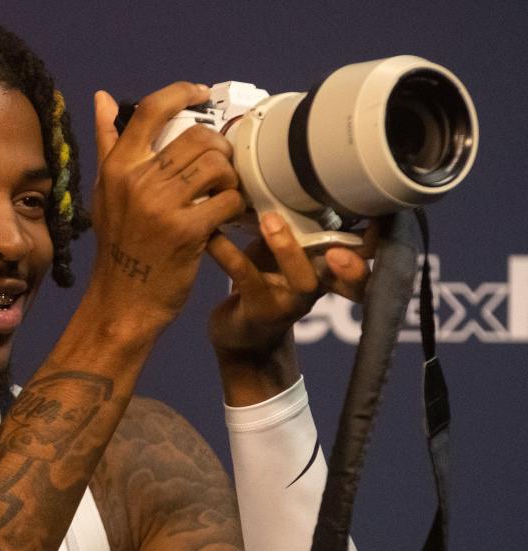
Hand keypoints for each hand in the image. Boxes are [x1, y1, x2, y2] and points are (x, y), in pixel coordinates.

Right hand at [89, 83, 245, 335]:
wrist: (124, 301)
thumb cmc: (119, 246)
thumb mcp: (104, 193)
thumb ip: (107, 144)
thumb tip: (102, 98)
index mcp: (118, 167)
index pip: (152, 109)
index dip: (182, 93)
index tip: (201, 94)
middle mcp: (137, 181)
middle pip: (198, 136)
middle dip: (219, 148)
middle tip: (221, 168)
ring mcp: (162, 206)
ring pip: (218, 165)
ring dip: (230, 178)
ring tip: (222, 194)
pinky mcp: (187, 231)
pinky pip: (228, 200)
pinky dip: (235, 206)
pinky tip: (225, 217)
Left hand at [207, 212, 372, 356]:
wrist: (238, 335)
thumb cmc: (264, 283)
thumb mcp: (283, 252)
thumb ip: (296, 223)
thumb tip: (292, 168)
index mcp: (330, 269)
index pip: (365, 254)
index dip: (380, 239)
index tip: (384, 216)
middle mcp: (318, 287)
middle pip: (348, 273)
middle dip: (351, 259)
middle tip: (339, 237)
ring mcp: (291, 303)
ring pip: (302, 279)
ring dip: (287, 248)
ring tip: (269, 219)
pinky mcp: (259, 312)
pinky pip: (247, 278)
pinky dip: (229, 255)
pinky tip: (214, 237)